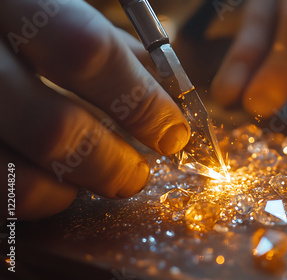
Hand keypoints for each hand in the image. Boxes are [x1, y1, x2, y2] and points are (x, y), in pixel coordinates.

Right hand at [0, 0, 189, 219]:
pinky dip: (29, 198)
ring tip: (93, 179)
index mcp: (12, 1)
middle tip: (137, 174)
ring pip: (14, 175)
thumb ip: (109, 45)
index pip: (87, 52)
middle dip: (111, 163)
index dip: (140, 101)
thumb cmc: (14, 17)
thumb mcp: (52, 8)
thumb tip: (165, 92)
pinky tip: (49, 183)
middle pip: (54, 128)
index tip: (173, 133)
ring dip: (69, 189)